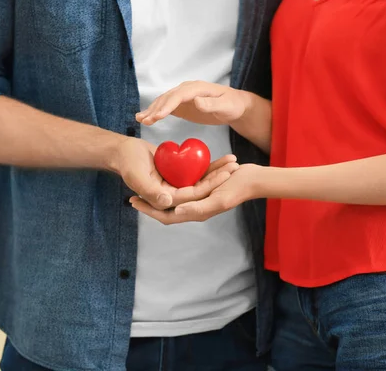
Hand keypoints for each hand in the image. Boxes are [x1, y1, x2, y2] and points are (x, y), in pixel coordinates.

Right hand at [114, 137, 239, 209]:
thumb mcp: (137, 176)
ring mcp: (176, 187)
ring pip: (201, 181)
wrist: (123, 152)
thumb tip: (168, 202)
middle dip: (218, 179)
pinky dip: (209, 166)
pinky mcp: (178, 177)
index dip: (209, 185)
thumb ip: (150, 191)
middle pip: (200, 190)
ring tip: (233, 161)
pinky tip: (223, 158)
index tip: (225, 174)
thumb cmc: (127, 163)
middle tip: (234, 167)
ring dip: (217, 172)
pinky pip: (196, 173)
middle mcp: (173, 197)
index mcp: (165, 201)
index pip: (191, 196)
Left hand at [130, 163, 261, 223]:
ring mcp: (198, 197)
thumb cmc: (238, 189)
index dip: (148, 210)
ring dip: (158, 190)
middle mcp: (194, 207)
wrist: (254, 179)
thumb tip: (176, 211)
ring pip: (172, 195)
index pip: (165, 215)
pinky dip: (172, 179)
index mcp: (195, 213)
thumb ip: (198, 208)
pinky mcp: (202, 186)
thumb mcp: (218, 199)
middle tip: (131, 192)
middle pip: (165, 207)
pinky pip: (183, 184)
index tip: (132, 201)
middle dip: (149, 201)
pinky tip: (163, 169)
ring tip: (144, 181)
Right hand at [135, 81, 251, 125]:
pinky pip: (165, 107)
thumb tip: (196, 100)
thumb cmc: (232, 105)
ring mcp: (182, 96)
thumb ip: (211, 104)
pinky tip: (144, 119)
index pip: (179, 95)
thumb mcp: (226, 106)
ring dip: (151, 110)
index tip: (159, 116)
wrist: (234, 106)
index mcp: (197, 88)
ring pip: (163, 102)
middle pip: (167, 98)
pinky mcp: (181, 105)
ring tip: (140, 120)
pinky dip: (154, 112)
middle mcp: (187, 89)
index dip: (168, 105)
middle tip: (145, 121)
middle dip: (155, 109)